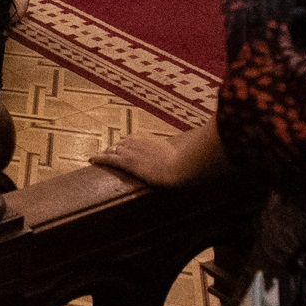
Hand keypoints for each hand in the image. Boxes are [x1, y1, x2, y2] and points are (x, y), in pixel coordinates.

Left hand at [92, 127, 224, 187]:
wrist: (182, 167)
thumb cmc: (189, 160)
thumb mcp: (192, 150)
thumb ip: (196, 146)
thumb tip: (214, 140)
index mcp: (152, 138)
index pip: (135, 139)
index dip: (129, 144)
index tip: (125, 147)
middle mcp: (140, 142)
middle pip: (123, 143)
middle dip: (117, 148)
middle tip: (111, 154)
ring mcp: (132, 151)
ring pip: (114, 150)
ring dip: (108, 154)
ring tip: (100, 158)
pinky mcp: (127, 162)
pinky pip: (108, 158)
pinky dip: (99, 158)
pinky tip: (91, 159)